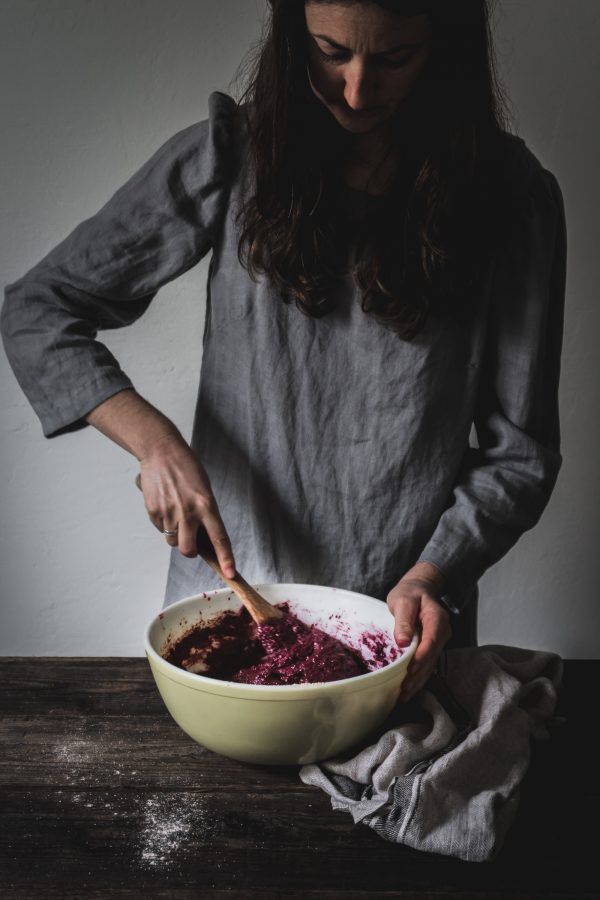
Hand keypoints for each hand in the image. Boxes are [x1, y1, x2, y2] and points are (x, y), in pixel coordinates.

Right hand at [138, 435, 235, 577]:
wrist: (162, 451)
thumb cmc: (187, 468)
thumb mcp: (204, 489)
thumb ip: (205, 513)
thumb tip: (203, 538)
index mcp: (207, 505)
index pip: (219, 537)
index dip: (226, 558)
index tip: (230, 573)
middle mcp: (188, 512)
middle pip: (188, 550)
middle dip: (189, 551)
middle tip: (190, 542)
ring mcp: (169, 512)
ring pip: (172, 540)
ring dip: (175, 533)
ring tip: (175, 511)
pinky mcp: (153, 511)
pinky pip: (159, 528)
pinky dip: (163, 522)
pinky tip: (165, 504)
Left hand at [386, 561, 451, 702]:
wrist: (418, 589)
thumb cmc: (410, 593)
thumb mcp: (403, 600)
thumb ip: (403, 620)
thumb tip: (402, 642)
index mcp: (437, 618)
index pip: (432, 640)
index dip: (422, 656)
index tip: (410, 669)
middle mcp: (442, 632)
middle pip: (431, 657)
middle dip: (418, 675)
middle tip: (403, 689)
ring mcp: (438, 642)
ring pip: (430, 665)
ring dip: (418, 681)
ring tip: (403, 696)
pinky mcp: (431, 648)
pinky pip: (426, 665)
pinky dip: (418, 679)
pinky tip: (407, 691)